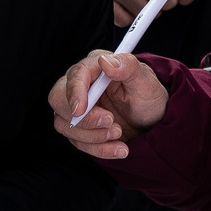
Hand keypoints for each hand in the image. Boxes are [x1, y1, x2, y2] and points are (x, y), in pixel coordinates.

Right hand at [49, 50, 170, 160]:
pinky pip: (77, 142)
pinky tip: (118, 147)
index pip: (74, 76)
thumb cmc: (148, 96)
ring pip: (64, 124)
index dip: (75, 93)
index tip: (81, 110)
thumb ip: (128, 67)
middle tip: (111, 122)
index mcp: (95, 67)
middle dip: (83, 118)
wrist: (152, 120)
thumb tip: (106, 62)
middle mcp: (81, 85)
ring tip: (119, 133)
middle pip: (58, 100)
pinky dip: (98, 149)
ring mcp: (77, 107)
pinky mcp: (79, 127)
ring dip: (93, 136)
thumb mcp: (145, 81)